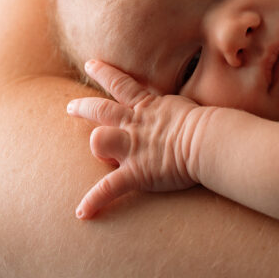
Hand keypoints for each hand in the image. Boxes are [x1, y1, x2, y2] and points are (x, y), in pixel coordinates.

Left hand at [66, 61, 204, 218]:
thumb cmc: (204, 122)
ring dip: (95, 146)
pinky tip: (82, 213)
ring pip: (98, 140)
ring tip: (94, 152)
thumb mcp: (182, 105)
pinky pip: (108, 188)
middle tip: (71, 106)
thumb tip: (173, 106)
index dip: (103, 72)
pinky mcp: (135, 172)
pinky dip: (94, 201)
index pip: (120, 83)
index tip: (90, 64)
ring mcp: (132, 147)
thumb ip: (168, 106)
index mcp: (147, 106)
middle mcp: (134, 124)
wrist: (206, 139)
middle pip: (100, 109)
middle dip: (83, 107)